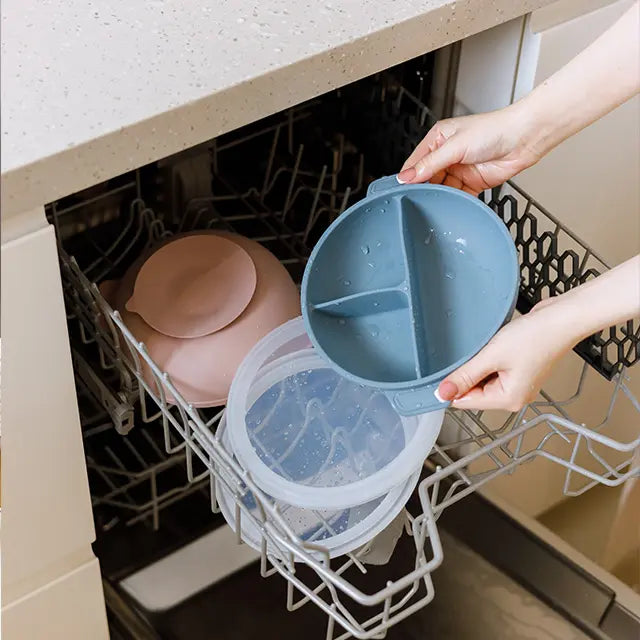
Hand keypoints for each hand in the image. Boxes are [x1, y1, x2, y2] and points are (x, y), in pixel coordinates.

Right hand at [399, 2, 638, 195]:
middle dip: (422, 190)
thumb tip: (406, 177)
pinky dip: (452, 203)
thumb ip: (430, 164)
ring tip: (430, 207)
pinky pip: (456, 197)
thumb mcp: (455, 146)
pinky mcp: (472, 184)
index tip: (398, 191)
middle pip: (426, 178)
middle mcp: (447, 155)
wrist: (525, 138)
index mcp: (438, 140)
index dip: (406, 177)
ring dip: (438, 198)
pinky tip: (448, 208)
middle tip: (413, 203)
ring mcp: (459, 170)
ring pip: (441, 189)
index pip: (414, 162)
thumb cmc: (495, 130)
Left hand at [437, 254, 639, 410]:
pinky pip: (493, 370)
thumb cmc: (535, 336)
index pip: (466, 402)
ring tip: (485, 348)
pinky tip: (492, 346)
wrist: (562, 318)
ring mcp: (518, 384)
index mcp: (508, 400)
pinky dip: (487, 360)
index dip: (451, 388)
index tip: (441, 372)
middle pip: (474, 392)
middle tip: (470, 353)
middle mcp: (514, 397)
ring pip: (482, 380)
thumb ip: (465, 376)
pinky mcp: (519, 370)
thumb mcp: (492, 356)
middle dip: (466, 374)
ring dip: (477, 365)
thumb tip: (442, 394)